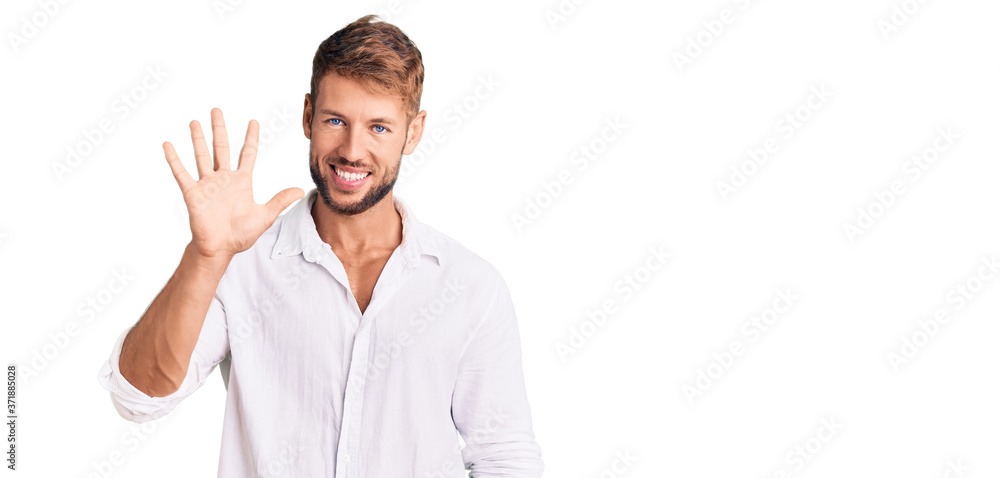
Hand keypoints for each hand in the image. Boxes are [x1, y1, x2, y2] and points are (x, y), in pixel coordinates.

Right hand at [163, 108, 303, 258]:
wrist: (220, 248)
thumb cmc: (241, 234)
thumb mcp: (265, 216)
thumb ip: (280, 200)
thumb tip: (299, 190)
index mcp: (241, 182)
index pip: (248, 154)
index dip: (251, 138)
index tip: (253, 121)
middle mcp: (224, 179)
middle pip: (222, 148)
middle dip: (219, 129)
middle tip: (217, 110)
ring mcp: (207, 184)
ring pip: (202, 156)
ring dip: (198, 139)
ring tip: (194, 122)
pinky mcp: (192, 193)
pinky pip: (182, 173)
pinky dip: (174, 160)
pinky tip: (168, 145)